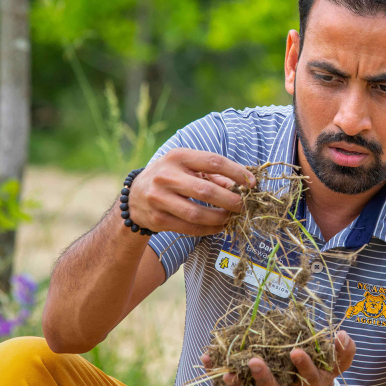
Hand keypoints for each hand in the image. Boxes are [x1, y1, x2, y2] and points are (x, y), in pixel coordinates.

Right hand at [127, 148, 254, 235]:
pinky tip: (219, 226)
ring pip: (198, 214)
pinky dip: (209, 229)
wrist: (134, 198)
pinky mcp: (158, 219)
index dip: (236, 173)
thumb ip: (214, 174)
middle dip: (231, 200)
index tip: (251, 183)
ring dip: (221, 218)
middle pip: (206, 191)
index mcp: (178, 157)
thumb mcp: (187, 167)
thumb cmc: (170, 178)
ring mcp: (159, 198)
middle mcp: (166, 176)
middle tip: (244, 205)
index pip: (213, 161)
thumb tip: (242, 185)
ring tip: (232, 217)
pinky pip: (190, 228)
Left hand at [200, 331, 355, 385]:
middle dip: (264, 377)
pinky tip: (207, 359)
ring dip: (237, 383)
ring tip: (225, 369)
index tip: (296, 351)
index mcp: (310, 383)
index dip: (303, 365)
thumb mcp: (337, 362)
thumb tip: (342, 335)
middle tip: (255, 360)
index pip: (307, 375)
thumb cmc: (323, 370)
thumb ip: (344, 351)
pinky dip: (219, 375)